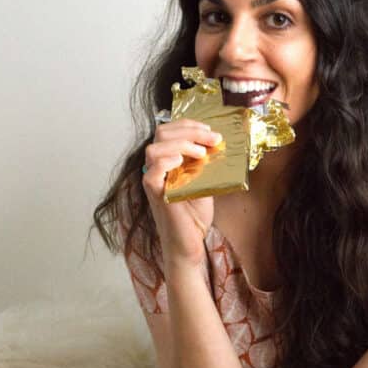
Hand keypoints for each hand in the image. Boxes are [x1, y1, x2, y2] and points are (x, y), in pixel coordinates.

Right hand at [142, 117, 222, 265]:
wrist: (189, 243)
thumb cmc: (194, 216)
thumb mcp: (204, 181)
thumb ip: (203, 163)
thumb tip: (216, 143)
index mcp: (167, 161)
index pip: (169, 131)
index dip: (189, 125)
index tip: (211, 130)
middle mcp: (156, 168)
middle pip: (161, 133)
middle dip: (190, 131)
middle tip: (213, 138)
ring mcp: (153, 181)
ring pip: (154, 149)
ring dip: (181, 144)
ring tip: (201, 153)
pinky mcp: (154, 195)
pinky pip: (151, 172)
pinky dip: (166, 162)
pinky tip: (182, 161)